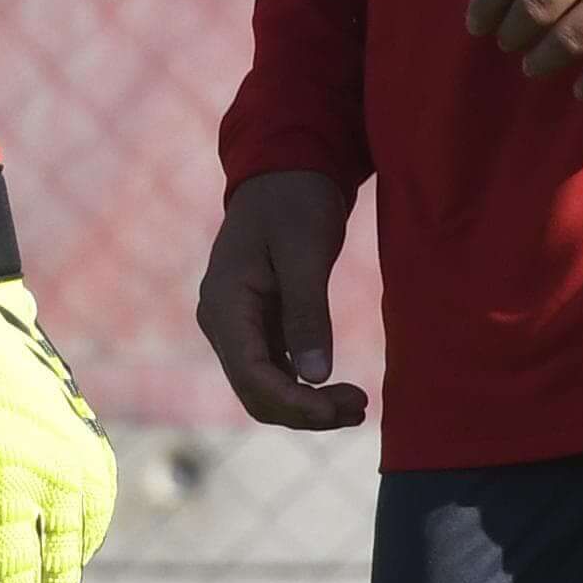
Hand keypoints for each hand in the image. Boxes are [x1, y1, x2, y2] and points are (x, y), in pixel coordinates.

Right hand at [196, 171, 365, 429]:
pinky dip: (304, 388)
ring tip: (358, 403)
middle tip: (361, 405)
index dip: (294, 402)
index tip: (338, 410)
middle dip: (305, 410)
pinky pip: (273, 372)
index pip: (251, 374)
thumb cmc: (295, 202)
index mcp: (224, 302)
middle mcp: (221, 321)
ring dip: (307, 405)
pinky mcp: (254, 326)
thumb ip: (307, 313)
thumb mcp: (305, 251)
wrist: (283, 171)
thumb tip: (315, 375)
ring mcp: (235, 326)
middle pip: (255, 392)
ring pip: (264, 389)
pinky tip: (339, 390)